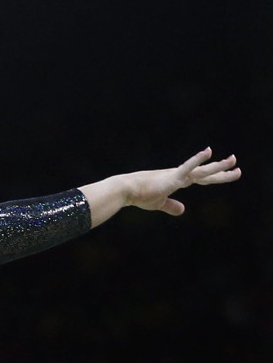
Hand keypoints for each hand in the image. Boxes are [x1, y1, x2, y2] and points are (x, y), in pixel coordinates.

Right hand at [126, 148, 240, 215]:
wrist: (126, 190)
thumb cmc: (139, 195)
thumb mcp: (158, 203)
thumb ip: (171, 205)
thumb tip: (183, 210)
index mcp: (177, 181)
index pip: (201, 178)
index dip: (215, 176)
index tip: (229, 172)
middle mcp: (180, 176)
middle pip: (206, 174)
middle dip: (221, 170)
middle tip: (236, 163)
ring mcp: (177, 176)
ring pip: (202, 171)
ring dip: (218, 166)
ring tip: (233, 160)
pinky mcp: (171, 178)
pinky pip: (187, 167)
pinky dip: (198, 160)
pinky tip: (208, 152)